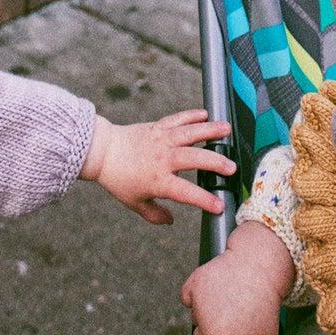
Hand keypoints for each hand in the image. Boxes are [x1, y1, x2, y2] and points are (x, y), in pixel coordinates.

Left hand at [81, 107, 234, 225]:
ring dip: (209, 131)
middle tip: (232, 167)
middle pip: (193, 159)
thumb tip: (171, 220)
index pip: (186, 192)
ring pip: (189, 134)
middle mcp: (162, 158)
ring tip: (227, 130)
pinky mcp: (157, 126)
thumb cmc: (118, 179)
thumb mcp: (135, 203)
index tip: (220, 206)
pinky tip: (205, 113)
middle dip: (215, 163)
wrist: (102, 151)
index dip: (204, 200)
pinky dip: (191, 115)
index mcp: (158, 180)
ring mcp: (161, 139)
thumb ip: (155, 214)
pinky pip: (177, 119)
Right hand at [182, 220, 294, 334]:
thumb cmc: (265, 303)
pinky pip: (188, 298)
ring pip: (195, 321)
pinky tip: (214, 292)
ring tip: (227, 303)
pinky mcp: (193, 284)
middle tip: (230, 324)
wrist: (258, 263)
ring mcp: (199, 305)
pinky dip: (197, 297)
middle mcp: (209, 327)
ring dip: (206, 316)